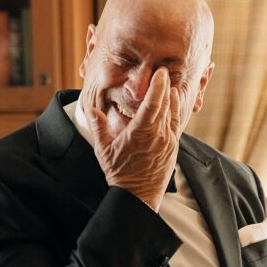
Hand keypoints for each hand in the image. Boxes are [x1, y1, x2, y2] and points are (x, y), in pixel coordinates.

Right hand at [87, 66, 180, 210]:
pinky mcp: (172, 147)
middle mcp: (157, 135)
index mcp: (140, 133)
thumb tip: (91, 109)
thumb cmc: (119, 173)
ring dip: (170, 96)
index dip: (157, 86)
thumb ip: (98, 126)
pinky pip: (176, 123)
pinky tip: (173, 99)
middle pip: (164, 104)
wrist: (137, 196)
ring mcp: (167, 141)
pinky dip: (175, 109)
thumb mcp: (104, 150)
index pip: (152, 104)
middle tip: (162, 70)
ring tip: (168, 81)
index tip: (160, 72)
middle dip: (163, 86)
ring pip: (171, 113)